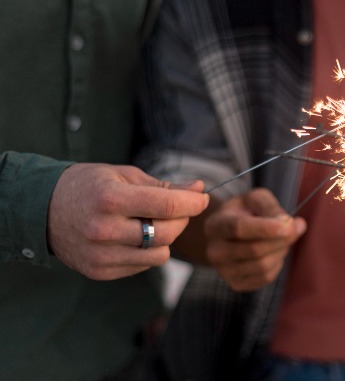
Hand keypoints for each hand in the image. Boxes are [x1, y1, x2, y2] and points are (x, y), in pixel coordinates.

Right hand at [48, 163, 209, 279]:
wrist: (41, 209)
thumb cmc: (89, 186)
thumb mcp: (124, 175)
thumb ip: (164, 186)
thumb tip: (200, 190)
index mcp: (111, 199)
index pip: (167, 205)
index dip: (192, 203)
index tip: (201, 198)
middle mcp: (104, 230)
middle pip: (167, 233)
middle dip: (181, 220)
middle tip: (177, 209)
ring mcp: (100, 255)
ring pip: (159, 255)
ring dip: (164, 239)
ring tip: (150, 223)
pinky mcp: (99, 272)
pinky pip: (142, 265)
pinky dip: (146, 251)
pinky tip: (132, 237)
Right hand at [204, 188, 305, 291]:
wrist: (228, 234)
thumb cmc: (244, 212)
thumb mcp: (255, 199)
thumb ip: (272, 207)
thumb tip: (292, 224)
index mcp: (215, 225)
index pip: (239, 228)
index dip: (265, 228)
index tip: (288, 224)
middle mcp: (215, 251)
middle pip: (254, 249)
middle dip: (281, 239)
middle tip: (295, 227)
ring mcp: (223, 270)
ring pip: (262, 265)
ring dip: (281, 250)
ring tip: (283, 238)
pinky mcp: (236, 284)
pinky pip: (265, 277)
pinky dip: (277, 263)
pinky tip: (275, 251)